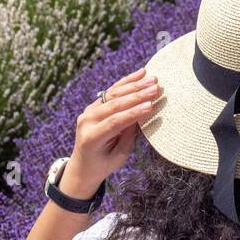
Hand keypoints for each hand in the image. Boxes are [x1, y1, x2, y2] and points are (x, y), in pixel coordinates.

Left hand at [61, 68, 161, 198]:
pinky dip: (126, 82)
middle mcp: (87, 121)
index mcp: (91, 137)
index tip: (151, 105)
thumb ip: (128, 135)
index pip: (115, 121)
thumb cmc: (104, 164)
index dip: (133, 112)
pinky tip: (140, 74)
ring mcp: (88, 111)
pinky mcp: (94, 106)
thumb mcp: (119, 155)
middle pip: (114, 104)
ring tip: (153, 79)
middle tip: (156, 88)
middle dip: (137, 95)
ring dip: (134, 85)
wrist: (83, 165)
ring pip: (113, 94)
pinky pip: (112, 92)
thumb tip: (141, 113)